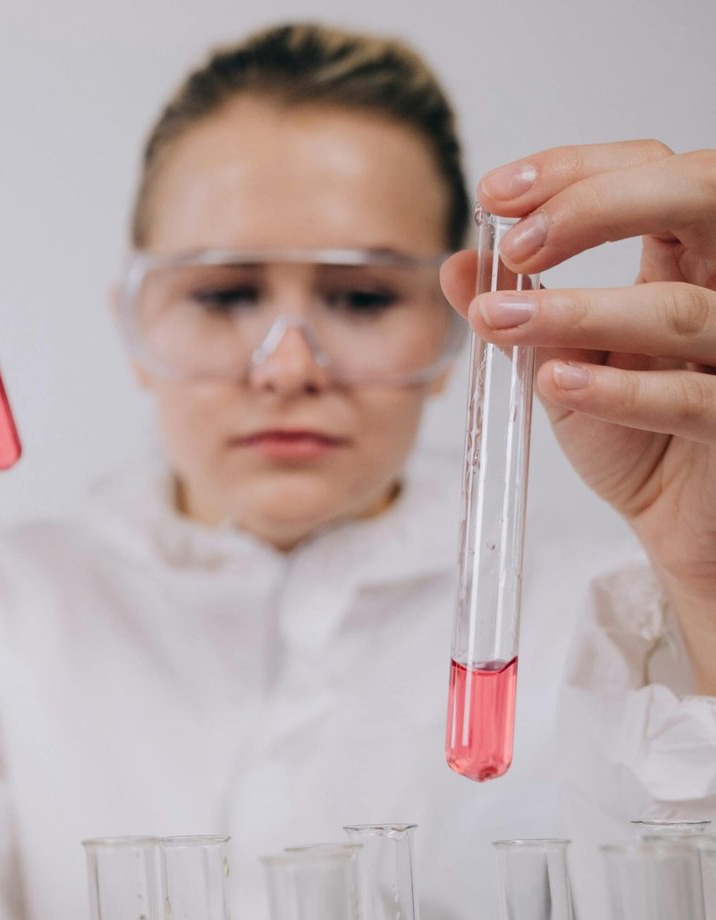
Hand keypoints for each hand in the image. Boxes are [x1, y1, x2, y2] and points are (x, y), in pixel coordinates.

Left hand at [442, 140, 715, 686]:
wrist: (677, 521)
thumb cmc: (634, 433)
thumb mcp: (560, 364)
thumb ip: (516, 313)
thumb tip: (456, 265)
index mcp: (688, 256)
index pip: (649, 170)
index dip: (575, 171)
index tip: (494, 196)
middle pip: (702, 195)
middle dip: (603, 204)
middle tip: (521, 244)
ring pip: (684, 306)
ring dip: (580, 310)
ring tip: (501, 321)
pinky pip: (694, 398)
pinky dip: (619, 389)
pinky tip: (557, 380)